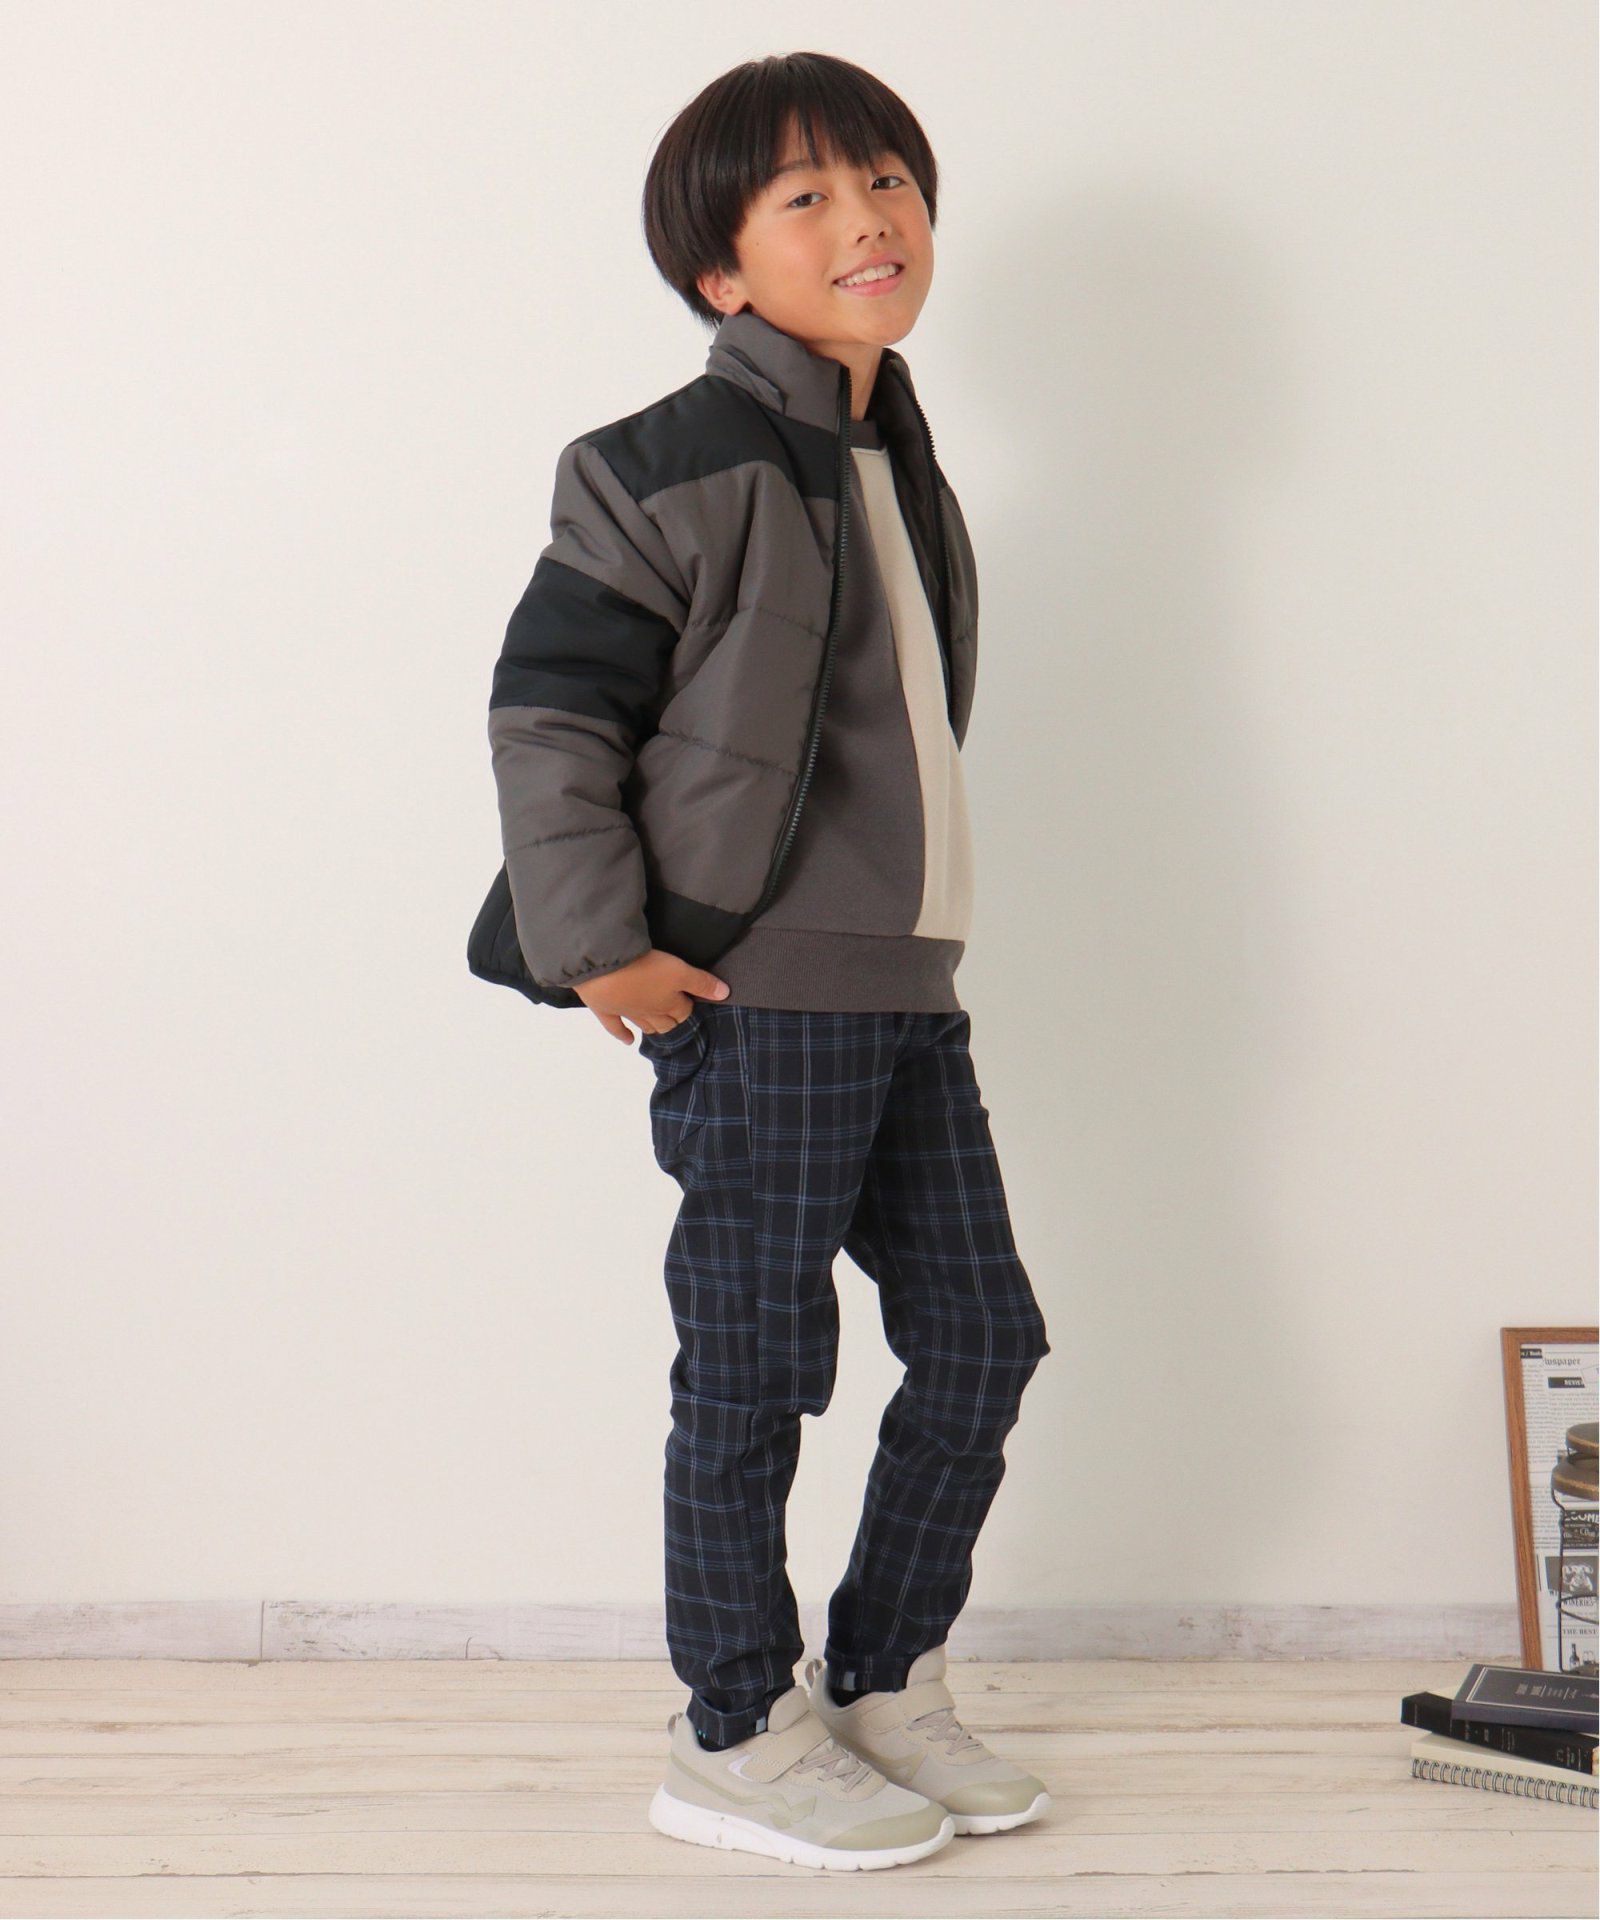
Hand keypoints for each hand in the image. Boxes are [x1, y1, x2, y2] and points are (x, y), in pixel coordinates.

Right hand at [574, 948, 730, 1043]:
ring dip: (654, 1028)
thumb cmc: (644, 967)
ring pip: (644, 1024)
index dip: (690, 1009)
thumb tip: (726, 994)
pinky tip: (629, 1041)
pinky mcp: (604, 1008)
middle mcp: (649, 1011)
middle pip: (665, 1022)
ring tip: (661, 1030)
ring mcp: (625, 1012)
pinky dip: (622, 1035)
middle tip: (679, 1019)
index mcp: (668, 1003)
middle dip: (674, 1021)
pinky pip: (614, 1026)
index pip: (684, 1012)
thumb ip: (701, 982)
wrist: (602, 967)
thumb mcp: (679, 970)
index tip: (694, 1005)